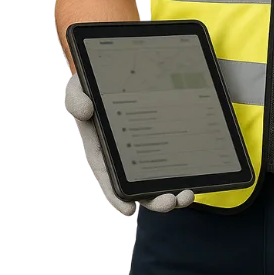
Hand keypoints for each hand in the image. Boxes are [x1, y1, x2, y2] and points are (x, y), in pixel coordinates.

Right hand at [63, 75, 195, 214]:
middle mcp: (124, 152)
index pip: (108, 175)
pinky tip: (196, 177)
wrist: (122, 65)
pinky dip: (184, 171)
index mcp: (103, 146)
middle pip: (137, 184)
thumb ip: (77, 96)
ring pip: (157, 177)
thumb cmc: (96, 82)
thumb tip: (86, 110)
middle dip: (153, 199)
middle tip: (169, 202)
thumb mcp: (80, 85)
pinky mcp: (164, 136)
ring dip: (171, 191)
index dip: (117, 194)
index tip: (129, 209)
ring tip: (186, 195)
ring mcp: (145, 146)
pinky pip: (174, 158)